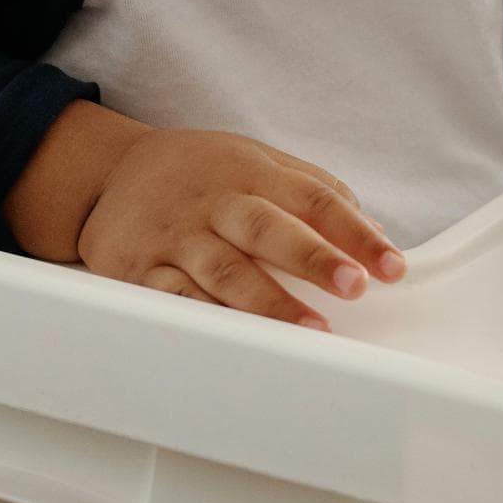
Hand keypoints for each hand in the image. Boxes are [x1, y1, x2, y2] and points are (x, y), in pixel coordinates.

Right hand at [75, 121, 405, 328]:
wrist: (110, 171)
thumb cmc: (200, 170)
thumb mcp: (258, 160)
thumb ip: (314, 190)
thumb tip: (371, 230)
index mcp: (253, 174)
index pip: (316, 200)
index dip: (356, 233)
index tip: (391, 265)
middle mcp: (217, 203)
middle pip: (270, 229)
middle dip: (315, 258)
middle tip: (355, 285)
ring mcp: (179, 237)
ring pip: (225, 271)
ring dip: (269, 303)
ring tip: (311, 329)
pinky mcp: (143, 271)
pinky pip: (176, 299)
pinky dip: (207, 320)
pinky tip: (237, 342)